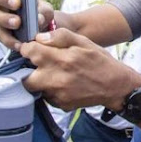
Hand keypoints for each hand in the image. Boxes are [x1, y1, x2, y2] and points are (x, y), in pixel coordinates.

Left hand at [20, 28, 140, 112]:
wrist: (116, 86)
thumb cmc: (100, 62)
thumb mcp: (85, 42)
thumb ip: (61, 36)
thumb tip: (40, 37)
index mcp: (61, 59)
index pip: (29, 51)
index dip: (29, 48)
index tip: (32, 48)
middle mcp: (56, 78)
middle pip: (24, 76)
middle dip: (28, 69)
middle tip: (38, 65)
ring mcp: (58, 94)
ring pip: (34, 88)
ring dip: (38, 80)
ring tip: (51, 74)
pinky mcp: (61, 105)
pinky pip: (46, 96)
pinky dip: (50, 90)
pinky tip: (62, 84)